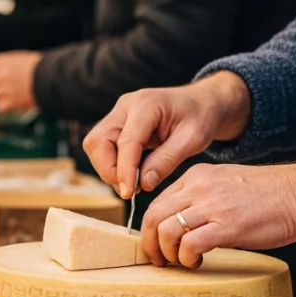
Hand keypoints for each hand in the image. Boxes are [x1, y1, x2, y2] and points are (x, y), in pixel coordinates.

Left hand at [0, 51, 40, 112]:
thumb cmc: (40, 68)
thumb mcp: (19, 60)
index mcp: (2, 62)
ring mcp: (3, 90)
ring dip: (0, 97)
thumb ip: (3, 66)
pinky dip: (6, 106)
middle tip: (5, 87)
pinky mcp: (9, 103)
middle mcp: (0, 76)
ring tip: (15, 93)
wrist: (53, 80)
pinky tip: (16, 102)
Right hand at [82, 71, 251, 198]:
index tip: (128, 193)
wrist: (200, 103)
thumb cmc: (200, 117)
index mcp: (146, 104)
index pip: (126, 142)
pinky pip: (102, 147)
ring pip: (96, 145)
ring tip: (134, 182)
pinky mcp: (115, 124)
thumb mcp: (193, 140)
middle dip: (109, 170)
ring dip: (109, 168)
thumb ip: (167, 161)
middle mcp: (125, 106)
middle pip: (99, 141)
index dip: (124, 170)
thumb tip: (143, 184)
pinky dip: (113, 164)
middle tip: (131, 190)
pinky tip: (133, 173)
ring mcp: (117, 114)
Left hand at [141, 155, 295, 268]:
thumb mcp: (226, 184)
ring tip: (181, 262)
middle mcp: (199, 187)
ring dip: (168, 253)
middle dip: (149, 243)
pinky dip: (187, 258)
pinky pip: (190, 244)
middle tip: (159, 260)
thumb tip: (182, 224)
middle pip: (153, 216)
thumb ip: (202, 198)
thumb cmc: (270, 195)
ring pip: (166, 230)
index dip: (151, 227)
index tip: (156, 244)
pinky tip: (198, 263)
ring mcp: (212, 206)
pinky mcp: (227, 226)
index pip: (157, 201)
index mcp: (197, 176)